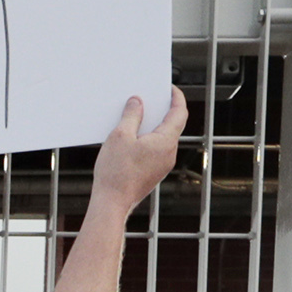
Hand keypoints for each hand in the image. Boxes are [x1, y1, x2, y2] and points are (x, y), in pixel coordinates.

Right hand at [91, 88, 188, 216]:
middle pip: (172, 126)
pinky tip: (131, 138)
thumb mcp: (120, 136)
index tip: (170, 89)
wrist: (112, 203)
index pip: (179, 113)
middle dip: (161, 111)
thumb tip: (137, 103)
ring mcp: (162, 165)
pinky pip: (155, 150)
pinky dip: (147, 139)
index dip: (176, 98)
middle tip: (149, 99)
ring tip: (135, 117)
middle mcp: (169, 154)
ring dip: (152, 126)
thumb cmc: (116, 173)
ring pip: (162, 138)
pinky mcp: (154, 172)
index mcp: (166, 142)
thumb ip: (132, 115)